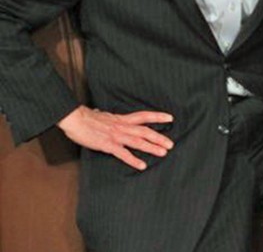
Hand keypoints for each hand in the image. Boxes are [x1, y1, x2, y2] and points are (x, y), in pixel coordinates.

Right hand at [58, 105, 173, 169]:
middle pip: (145, 130)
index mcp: (122, 119)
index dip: (157, 116)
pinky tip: (142, 165)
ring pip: (138, 141)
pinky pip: (123, 154)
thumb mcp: (102, 115)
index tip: (170, 118)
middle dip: (159, 137)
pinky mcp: (108, 145)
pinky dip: (133, 160)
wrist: (75, 119)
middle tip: (171, 144)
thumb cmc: (87, 118)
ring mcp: (116, 136)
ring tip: (163, 153)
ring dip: (151, 147)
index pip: (144, 116)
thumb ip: (108, 117)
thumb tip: (103, 113)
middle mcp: (122, 126)